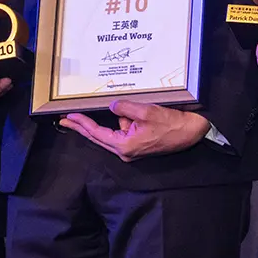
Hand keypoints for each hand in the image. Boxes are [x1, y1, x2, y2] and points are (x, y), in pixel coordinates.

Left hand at [59, 101, 210, 160]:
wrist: (191, 133)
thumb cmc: (171, 124)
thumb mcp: (147, 111)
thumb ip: (125, 108)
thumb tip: (111, 106)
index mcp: (124, 144)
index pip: (96, 133)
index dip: (82, 124)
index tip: (69, 117)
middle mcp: (125, 151)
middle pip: (98, 137)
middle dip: (82, 127)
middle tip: (66, 120)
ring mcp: (131, 149)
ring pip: (111, 133)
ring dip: (105, 123)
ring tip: (103, 112)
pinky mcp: (138, 146)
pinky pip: (123, 132)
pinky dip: (121, 123)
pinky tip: (125, 113)